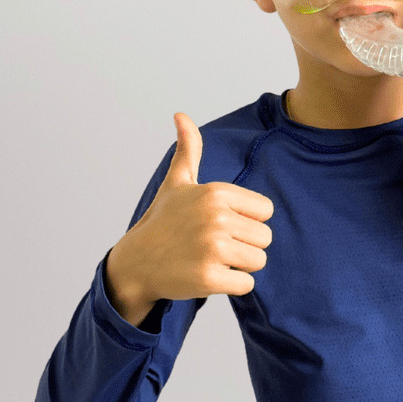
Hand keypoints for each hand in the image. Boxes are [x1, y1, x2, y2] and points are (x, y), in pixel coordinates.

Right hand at [104, 113, 273, 325]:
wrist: (136, 262)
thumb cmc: (163, 222)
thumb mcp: (177, 183)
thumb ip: (188, 150)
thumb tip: (181, 115)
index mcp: (216, 192)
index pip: (266, 211)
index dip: (247, 222)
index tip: (221, 225)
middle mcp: (215, 217)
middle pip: (265, 239)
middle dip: (245, 246)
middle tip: (214, 246)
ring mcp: (212, 248)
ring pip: (258, 262)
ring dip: (239, 266)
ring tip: (211, 259)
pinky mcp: (209, 278)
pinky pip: (246, 285)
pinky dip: (232, 286)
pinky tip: (208, 276)